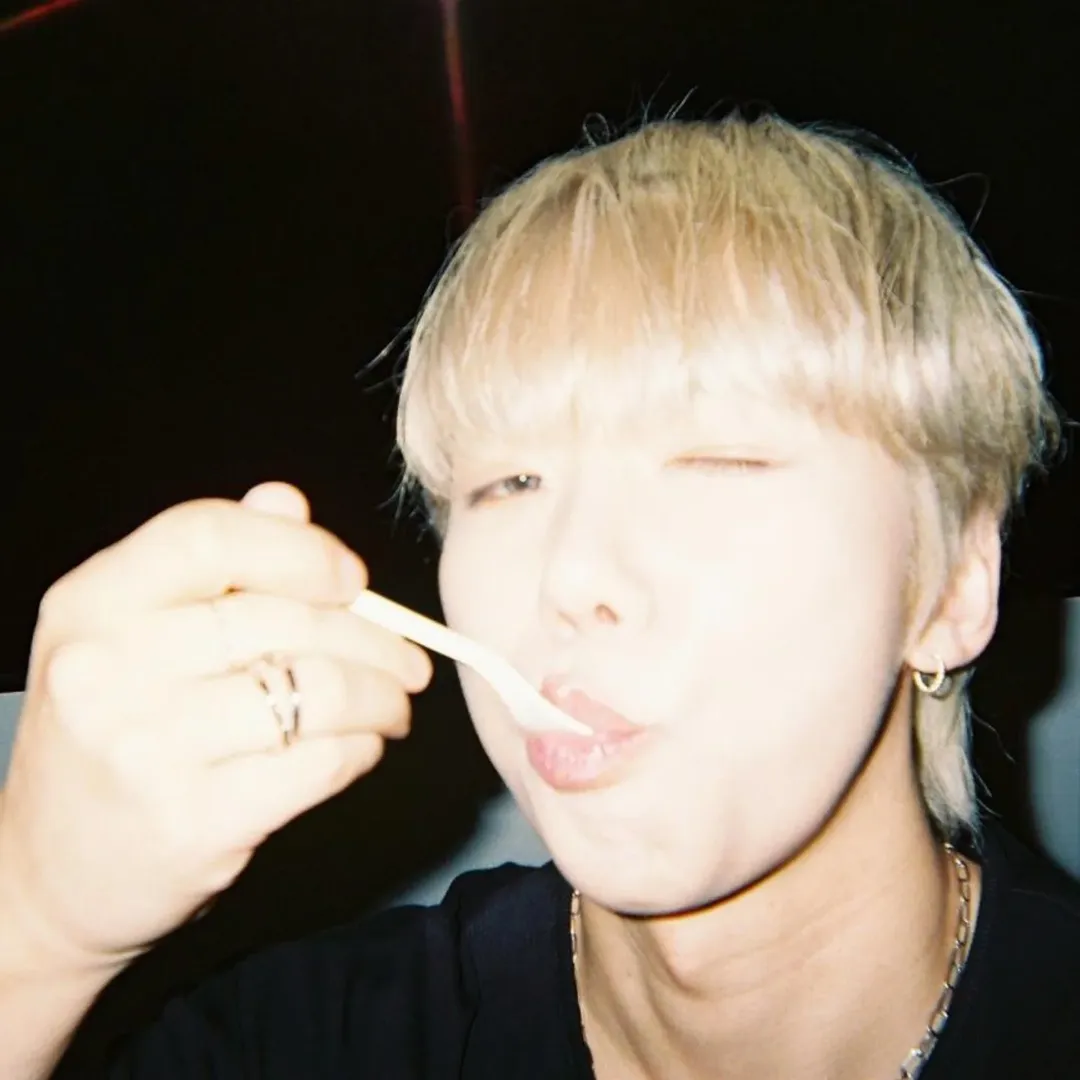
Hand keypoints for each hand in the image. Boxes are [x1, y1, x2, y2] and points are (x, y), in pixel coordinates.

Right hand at [0, 483, 431, 972]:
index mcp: (93, 603)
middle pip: (285, 617)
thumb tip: (287, 503)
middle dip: (376, 639)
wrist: (49, 876)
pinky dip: (362, 749)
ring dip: (382, 697)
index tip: (351, 579)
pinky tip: (363, 748)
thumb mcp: (129, 637)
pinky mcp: (193, 821)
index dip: (300, 550)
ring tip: (394, 706)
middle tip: (409, 661)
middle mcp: (107, 667)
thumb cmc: (112, 737)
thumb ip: (209, 564)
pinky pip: (320, 762)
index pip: (211, 536)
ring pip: (318, 690)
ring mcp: (146, 747)